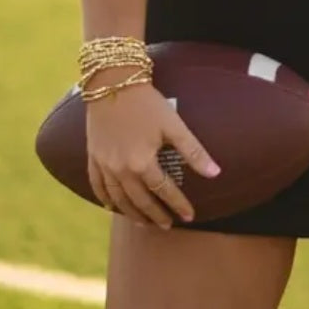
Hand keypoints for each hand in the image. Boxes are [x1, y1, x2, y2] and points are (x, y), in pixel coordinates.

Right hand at [85, 70, 220, 227]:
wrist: (112, 83)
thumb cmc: (147, 103)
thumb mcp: (174, 125)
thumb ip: (193, 152)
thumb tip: (216, 173)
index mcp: (142, 164)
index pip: (164, 191)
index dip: (178, 205)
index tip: (189, 216)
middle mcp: (120, 170)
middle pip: (139, 201)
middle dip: (155, 215)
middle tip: (167, 226)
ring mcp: (104, 165)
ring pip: (117, 199)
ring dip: (131, 213)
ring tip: (143, 223)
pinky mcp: (92, 156)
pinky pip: (97, 185)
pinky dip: (104, 199)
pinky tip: (111, 206)